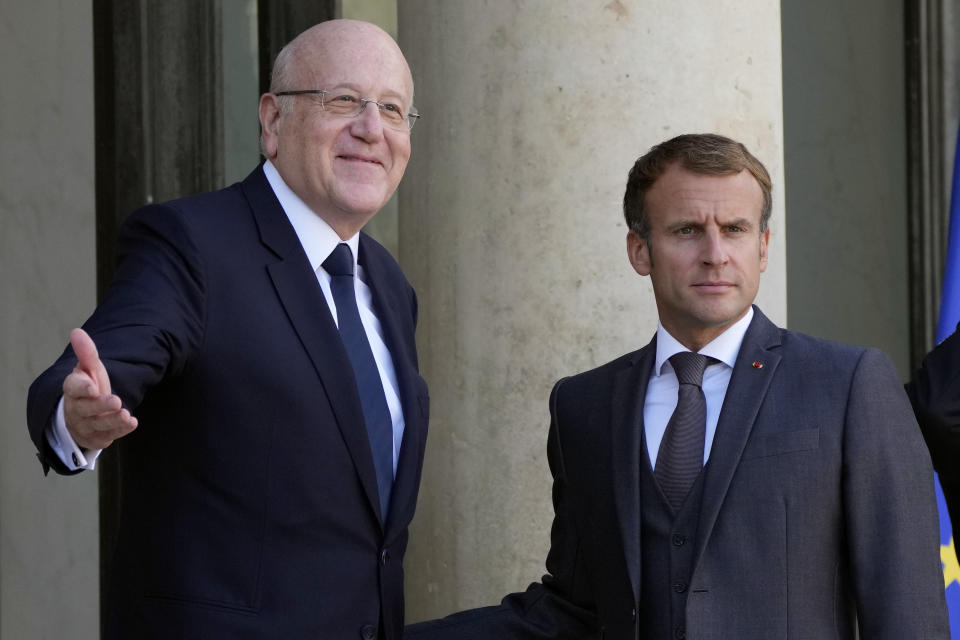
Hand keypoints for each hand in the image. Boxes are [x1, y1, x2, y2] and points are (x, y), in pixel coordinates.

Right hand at [62, 328, 137, 449]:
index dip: (82, 387)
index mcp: (72, 389)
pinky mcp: (95, 437)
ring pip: (97, 425)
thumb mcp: (89, 368)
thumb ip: (86, 352)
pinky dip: (119, 431)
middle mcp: (75, 409)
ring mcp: (84, 425)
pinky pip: (106, 436)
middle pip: (85, 409)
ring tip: (126, 414)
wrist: (85, 413)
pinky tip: (131, 423)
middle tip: (116, 400)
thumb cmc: (89, 386)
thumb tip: (77, 332)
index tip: (93, 386)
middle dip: (101, 406)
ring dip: (112, 421)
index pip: (73, 388)